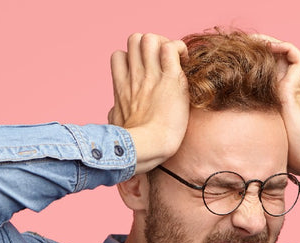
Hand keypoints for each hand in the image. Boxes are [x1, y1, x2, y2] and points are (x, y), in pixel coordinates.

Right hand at [110, 33, 189, 173]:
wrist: (148, 147)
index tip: (147, 72)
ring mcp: (151, 75)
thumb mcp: (117, 124)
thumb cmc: (135, 144)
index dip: (133, 59)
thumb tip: (115, 111)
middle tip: (163, 63)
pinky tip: (184, 63)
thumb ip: (117, 111)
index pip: (119, 56)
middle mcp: (135, 77)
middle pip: (134, 40)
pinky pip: (172, 47)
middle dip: (150, 46)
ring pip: (150, 38)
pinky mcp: (170, 78)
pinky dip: (179, 50)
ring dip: (164, 44)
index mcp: (122, 87)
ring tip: (175, 62)